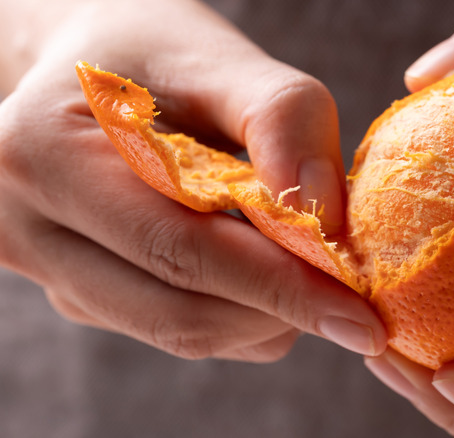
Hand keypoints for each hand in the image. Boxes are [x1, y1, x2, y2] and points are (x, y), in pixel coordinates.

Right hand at [0, 0, 385, 361]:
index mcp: (47, 158)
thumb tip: (326, 220)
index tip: (362, 321)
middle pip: (179, 311)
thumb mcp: (219, 59)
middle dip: (282, 311)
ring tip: (308, 264)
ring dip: (266, 316)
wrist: (91, 65)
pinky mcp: (84, 293)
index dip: (281, 290)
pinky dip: (242, 313)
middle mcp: (27, 229)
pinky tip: (265, 267)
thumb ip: (281, 120)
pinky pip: (178, 329)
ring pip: (182, 333)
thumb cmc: (157, 53)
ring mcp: (52, 272)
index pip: (180, 248)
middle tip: (356, 297)